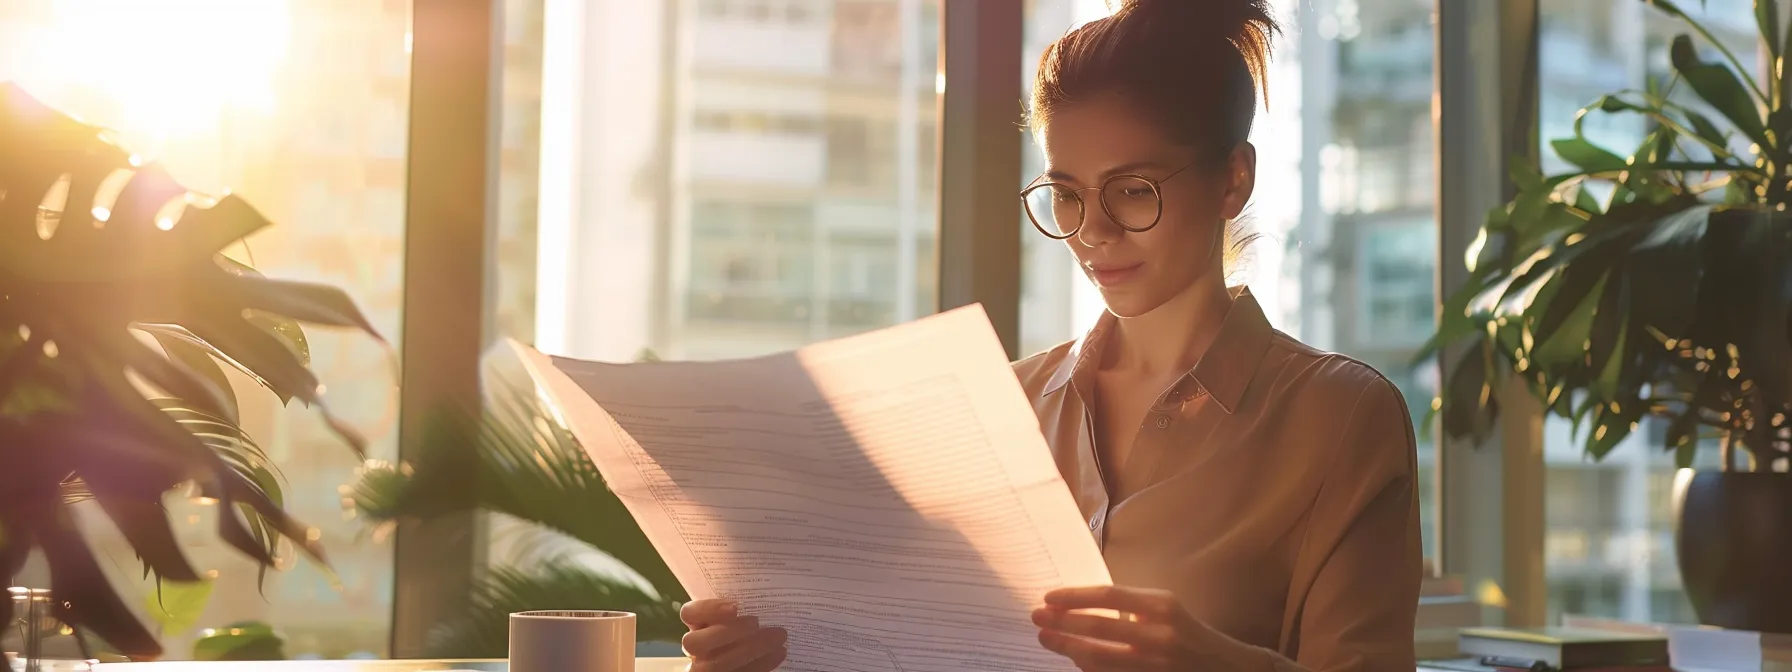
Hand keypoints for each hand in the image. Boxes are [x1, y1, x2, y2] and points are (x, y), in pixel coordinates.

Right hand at [679, 599, 788, 671]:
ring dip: (749, 650)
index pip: (688, 613)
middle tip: (757, 622)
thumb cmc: (741, 626)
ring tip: (777, 637)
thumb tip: (767, 588)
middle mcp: (696, 647)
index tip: (735, 607)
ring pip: (713, 664)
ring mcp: (704, 666)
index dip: (708, 609)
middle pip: (695, 642)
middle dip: (728, 633)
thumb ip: (739, 607)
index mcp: (696, 624)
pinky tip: (779, 653)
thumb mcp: (736, 614)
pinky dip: (761, 664)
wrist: (738, 653)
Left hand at [1031, 585, 1230, 670]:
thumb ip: (1130, 605)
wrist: (1225, 667)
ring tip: (1046, 639)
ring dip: (1068, 649)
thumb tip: (1078, 605)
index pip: (1108, 596)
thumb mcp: (1164, 608)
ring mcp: (1156, 664)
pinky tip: (1073, 660)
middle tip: (1037, 618)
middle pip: (1099, 628)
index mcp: (1162, 606)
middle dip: (1062, 623)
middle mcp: (1160, 634)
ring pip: (1101, 659)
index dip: (1074, 596)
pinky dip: (1089, 669)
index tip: (1048, 597)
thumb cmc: (1187, 631)